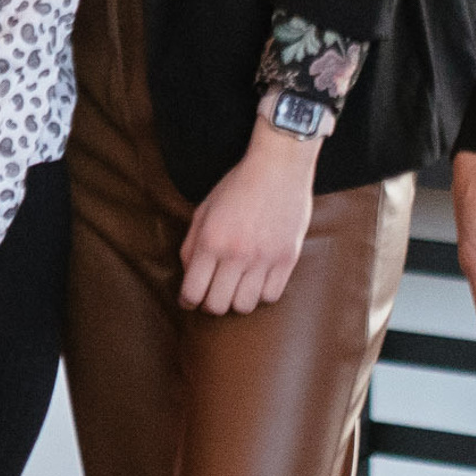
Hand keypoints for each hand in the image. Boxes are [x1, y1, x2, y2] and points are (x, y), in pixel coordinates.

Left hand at [180, 109, 318, 312]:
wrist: (277, 169)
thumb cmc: (236, 188)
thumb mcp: (203, 210)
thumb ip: (191, 244)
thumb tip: (189, 275)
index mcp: (210, 241)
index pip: (193, 290)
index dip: (187, 301)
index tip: (189, 301)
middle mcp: (236, 254)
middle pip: (218, 305)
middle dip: (210, 304)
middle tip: (211, 294)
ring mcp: (264, 259)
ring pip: (245, 306)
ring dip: (236, 301)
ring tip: (234, 287)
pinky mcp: (288, 260)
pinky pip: (271, 296)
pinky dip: (260, 295)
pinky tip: (255, 281)